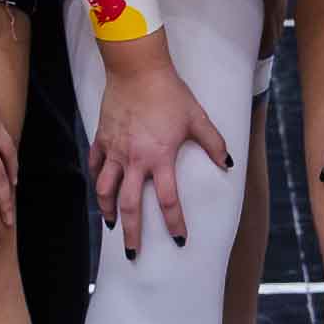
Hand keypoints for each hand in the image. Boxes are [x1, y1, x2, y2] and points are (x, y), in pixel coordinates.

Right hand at [90, 35, 232, 253]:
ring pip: (105, 189)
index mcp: (160, 158)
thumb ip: (213, 142)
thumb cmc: (170, 93)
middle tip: (132, 253)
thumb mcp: (197, 118)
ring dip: (108, 210)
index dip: (175, 224)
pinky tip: (100, 188)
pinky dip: (96, 179)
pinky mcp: (102, 138)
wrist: (137, 69)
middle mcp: (134, 160)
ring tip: (112, 225)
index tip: (179, 240)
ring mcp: (115, 150)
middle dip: (131, 233)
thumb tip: (228, 163)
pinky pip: (95, 164)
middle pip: (130, 205)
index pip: (168, 201)